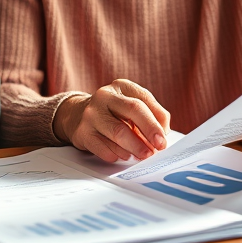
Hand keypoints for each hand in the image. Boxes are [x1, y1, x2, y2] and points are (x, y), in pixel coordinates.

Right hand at [53, 79, 170, 162]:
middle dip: (149, 132)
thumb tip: (163, 134)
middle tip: (156, 150)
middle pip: (132, 110)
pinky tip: (123, 156)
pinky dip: (116, 154)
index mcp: (121, 86)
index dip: (155, 122)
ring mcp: (91, 113)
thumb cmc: (113, 113)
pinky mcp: (82, 132)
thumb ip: (153, 115)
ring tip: (142, 155)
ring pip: (118, 132)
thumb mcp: (132, 105)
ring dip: (135, 147)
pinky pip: (103, 147)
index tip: (163, 140)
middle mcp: (105, 96)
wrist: (78, 115)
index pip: (143, 101)